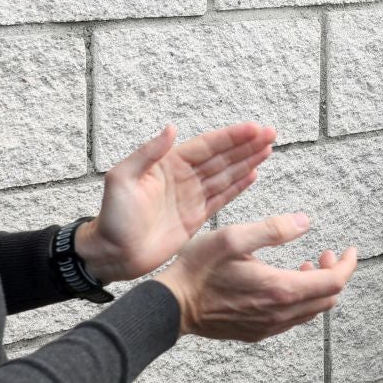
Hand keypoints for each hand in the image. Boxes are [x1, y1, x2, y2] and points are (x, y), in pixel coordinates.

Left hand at [75, 122, 276, 283]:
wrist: (112, 254)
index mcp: (168, 165)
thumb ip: (147, 153)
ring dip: (247, 162)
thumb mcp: (121, 179)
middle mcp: (183, 177)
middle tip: (271, 134)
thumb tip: (171, 129)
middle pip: (222, 157)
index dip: (231, 137)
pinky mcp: (195, 218)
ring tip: (268, 150)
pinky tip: (253, 175)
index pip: (207, 146)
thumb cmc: (112, 218)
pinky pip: (222, 198)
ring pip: (226, 175)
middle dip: (246, 146)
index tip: (254, 128)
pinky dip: (238, 186)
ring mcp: (191, 198)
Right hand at [161, 212, 357, 340]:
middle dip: (333, 274)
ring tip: (306, 265)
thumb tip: (306, 222)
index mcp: (280, 290)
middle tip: (324, 253)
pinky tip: (285, 284)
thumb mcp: (234, 238)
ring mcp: (269, 327)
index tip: (349, 249)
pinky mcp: (258, 332)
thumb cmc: (199, 270)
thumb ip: (273, 229)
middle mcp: (280, 314)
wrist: (172, 306)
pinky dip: (301, 300)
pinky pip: (293, 320)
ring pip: (312, 311)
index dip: (347, 264)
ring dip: (317, 288)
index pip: (333, 283)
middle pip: (327, 299)